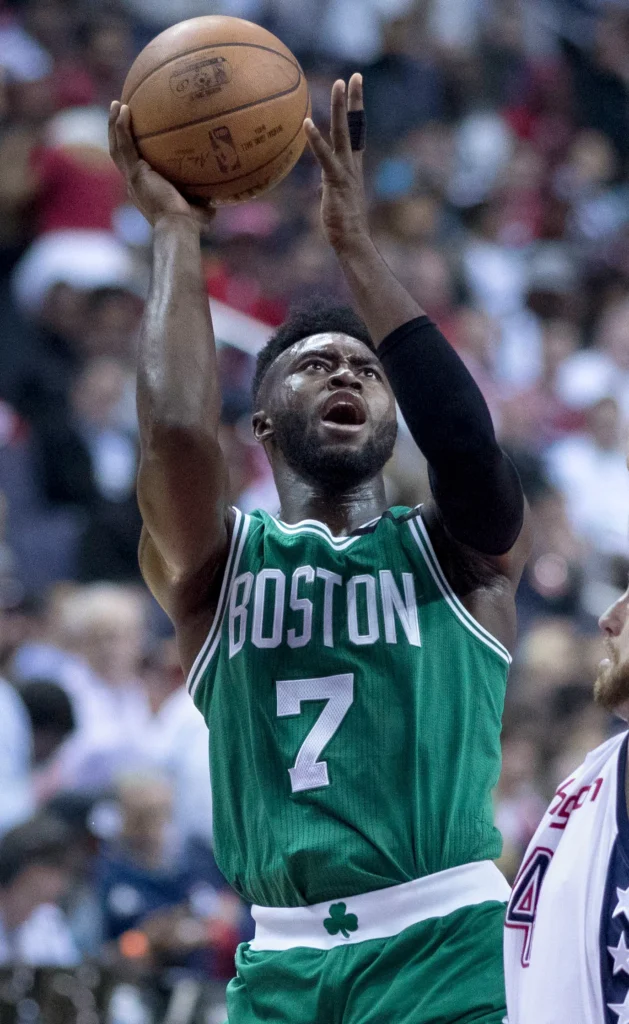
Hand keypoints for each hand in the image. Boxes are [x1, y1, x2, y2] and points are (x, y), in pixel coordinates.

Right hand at [108, 101, 214, 230]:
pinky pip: (124, 145)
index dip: (132, 149)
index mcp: (145, 188)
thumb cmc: (190, 222)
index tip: (136, 133)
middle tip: (121, 111)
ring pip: (117, 147)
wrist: (179, 226)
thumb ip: (206, 195)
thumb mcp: (200, 205)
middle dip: (118, 133)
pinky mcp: (134, 174)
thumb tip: (222, 191)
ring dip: (114, 125)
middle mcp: (134, 183)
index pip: (134, 164)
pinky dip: (122, 127)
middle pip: (120, 152)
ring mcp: (132, 178)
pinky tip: (124, 109)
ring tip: (118, 104)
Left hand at [304, 74, 368, 251]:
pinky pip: (325, 157)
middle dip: (353, 101)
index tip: (355, 88)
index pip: (356, 133)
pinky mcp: (336, 181)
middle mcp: (352, 165)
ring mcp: (345, 172)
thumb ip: (328, 182)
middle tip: (352, 76)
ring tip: (337, 84)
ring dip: (340, 109)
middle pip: (353, 126)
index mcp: (352, 167)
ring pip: (343, 134)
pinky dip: (316, 140)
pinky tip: (307, 124)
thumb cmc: (341, 224)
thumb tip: (320, 182)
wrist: (352, 240)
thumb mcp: (334, 196)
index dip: (356, 110)